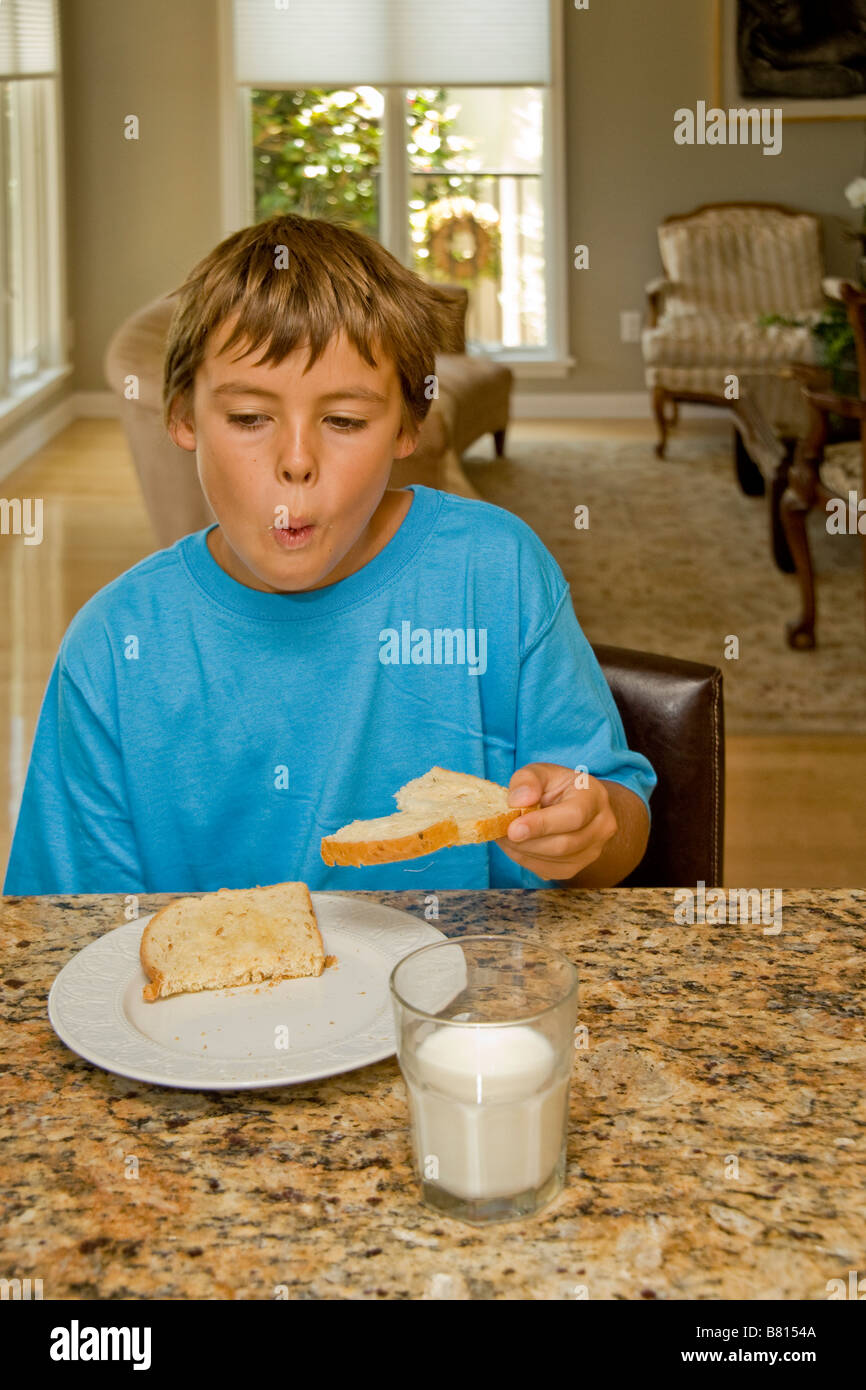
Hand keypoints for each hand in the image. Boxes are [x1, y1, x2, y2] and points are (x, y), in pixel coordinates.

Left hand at [496, 762, 617, 881]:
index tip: (513, 828)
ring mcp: (593, 850)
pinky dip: (526, 860)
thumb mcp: (541, 772)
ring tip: (505, 835)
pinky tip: (517, 845)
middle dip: (527, 841)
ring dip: (523, 851)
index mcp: (594, 796)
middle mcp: (602, 826)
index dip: (542, 824)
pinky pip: (548, 870)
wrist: (574, 806)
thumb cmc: (555, 787)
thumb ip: (527, 780)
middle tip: (501, 831)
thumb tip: (518, 802)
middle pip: (563, 844)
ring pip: (554, 861)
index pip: (574, 816)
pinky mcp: (577, 867)